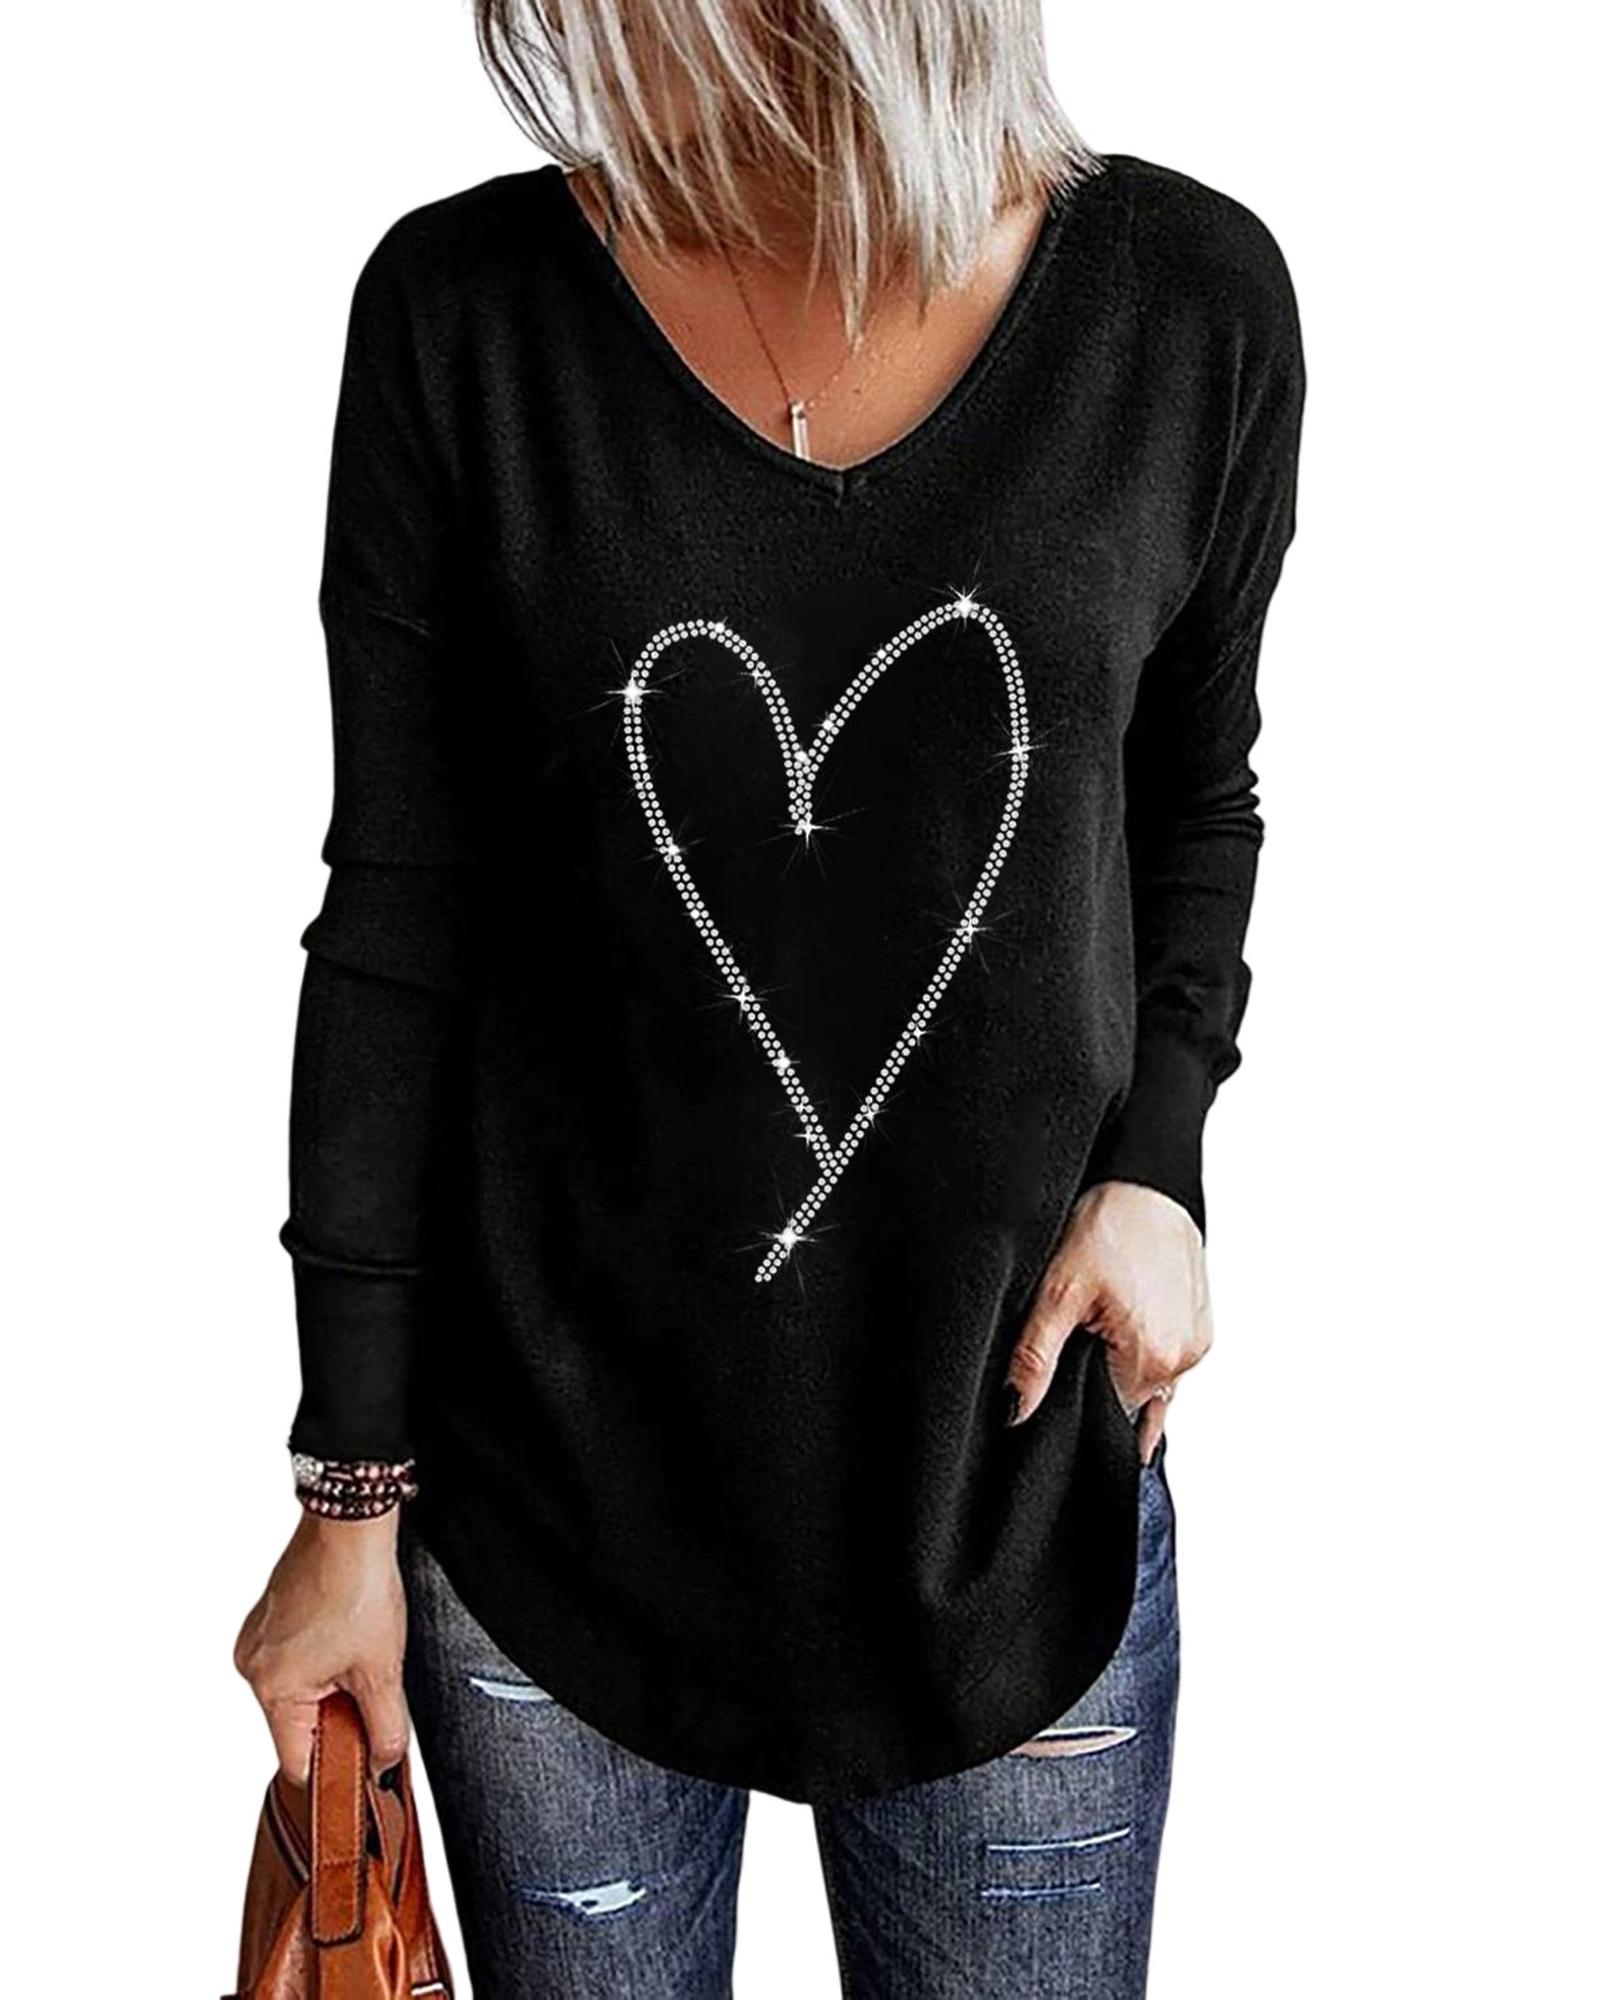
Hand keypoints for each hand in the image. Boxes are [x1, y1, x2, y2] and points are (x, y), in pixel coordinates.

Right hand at [233, 1507, 408, 1785]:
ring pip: (298, 1688)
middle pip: (298, 1723)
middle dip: (338, 1713)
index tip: (363, 1756)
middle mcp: (253, 1665)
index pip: (297, 1761)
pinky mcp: (270, 1616)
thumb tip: (385, 1762)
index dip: (335, 1766)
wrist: (350, 1523)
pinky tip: (347, 1629)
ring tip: (359, 1646)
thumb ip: (385, 1727)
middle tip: (370, 1682)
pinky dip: (322, 1655)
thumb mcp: (382, 1670)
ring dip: (331, 1681)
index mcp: (271, 1688)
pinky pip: (295, 1656)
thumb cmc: (357, 1585)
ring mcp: (258, 1637)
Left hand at [1006, 1180, 1212, 1463]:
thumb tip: (1015, 1411)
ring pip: (1147, 1383)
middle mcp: (1184, 1359)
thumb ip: (1035, 1359)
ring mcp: (1197, 1344)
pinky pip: (1166, 1360)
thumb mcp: (1057, 1291)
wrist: (1147, 1179)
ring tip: (1104, 1318)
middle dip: (1098, 1383)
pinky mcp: (1202, 1328)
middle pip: (1128, 1402)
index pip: (1104, 1416)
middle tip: (1079, 1333)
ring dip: (1122, 1366)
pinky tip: (1125, 1320)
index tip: (1061, 1369)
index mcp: (1153, 1357)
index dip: (1075, 1399)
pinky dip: (1143, 1350)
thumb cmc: (1108, 1223)